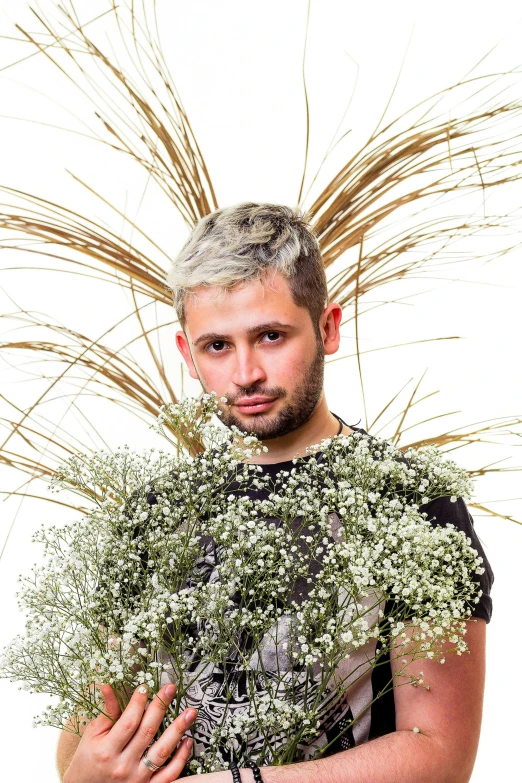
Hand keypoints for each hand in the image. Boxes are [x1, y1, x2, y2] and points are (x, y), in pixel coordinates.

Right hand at [63, 682, 195, 782]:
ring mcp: (137, 779)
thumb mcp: (92, 736)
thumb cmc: (88, 761)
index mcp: (107, 750)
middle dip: (161, 707)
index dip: (138, 703)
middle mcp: (123, 765)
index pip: (128, 722)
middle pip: (147, 732)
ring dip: (178, 730)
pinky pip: (169, 774)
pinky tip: (188, 741)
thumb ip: (107, 712)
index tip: (145, 686)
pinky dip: (180, 758)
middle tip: (171, 688)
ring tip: (190, 712)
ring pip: (162, 752)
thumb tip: (109, 686)